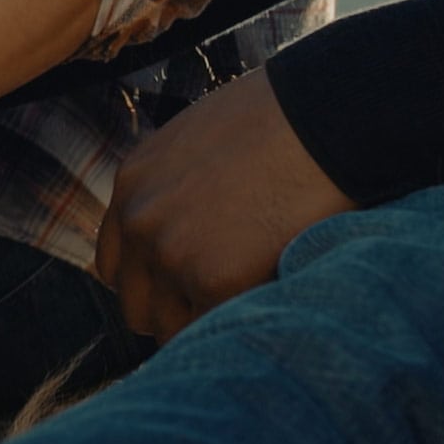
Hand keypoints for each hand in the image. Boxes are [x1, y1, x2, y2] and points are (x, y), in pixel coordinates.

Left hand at [95, 67, 354, 341]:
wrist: (328, 113)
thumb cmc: (288, 119)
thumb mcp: (205, 142)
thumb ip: (182, 187)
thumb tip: (196, 223)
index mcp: (133, 185)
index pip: (115, 265)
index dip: (153, 285)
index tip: (186, 293)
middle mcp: (138, 221)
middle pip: (135, 304)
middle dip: (176, 313)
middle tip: (226, 311)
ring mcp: (169, 253)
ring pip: (170, 328)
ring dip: (208, 325)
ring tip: (254, 309)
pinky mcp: (212, 279)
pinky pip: (215, 330)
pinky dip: (242, 325)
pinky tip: (273, 306)